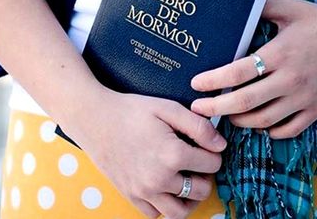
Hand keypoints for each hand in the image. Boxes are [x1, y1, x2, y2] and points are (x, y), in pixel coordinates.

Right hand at [60, 87, 226, 218]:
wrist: (95, 118)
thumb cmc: (131, 110)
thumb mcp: (167, 108)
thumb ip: (198, 126)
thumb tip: (220, 145)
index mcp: (172, 154)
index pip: (212, 163)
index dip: (213, 151)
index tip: (205, 144)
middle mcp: (160, 179)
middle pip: (201, 189)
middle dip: (205, 174)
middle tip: (197, 160)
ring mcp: (144, 191)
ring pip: (180, 211)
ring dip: (190, 198)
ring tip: (186, 180)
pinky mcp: (130, 195)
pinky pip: (155, 214)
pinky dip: (165, 206)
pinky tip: (164, 187)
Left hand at [190, 0, 316, 139]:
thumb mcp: (291, 9)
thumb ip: (262, 8)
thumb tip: (236, 6)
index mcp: (281, 54)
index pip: (238, 72)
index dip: (213, 80)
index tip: (195, 84)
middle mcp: (290, 79)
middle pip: (246, 101)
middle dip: (216, 107)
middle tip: (197, 108)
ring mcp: (304, 98)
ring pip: (263, 120)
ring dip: (238, 120)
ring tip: (224, 113)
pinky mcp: (315, 110)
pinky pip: (287, 130)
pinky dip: (268, 130)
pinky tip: (256, 122)